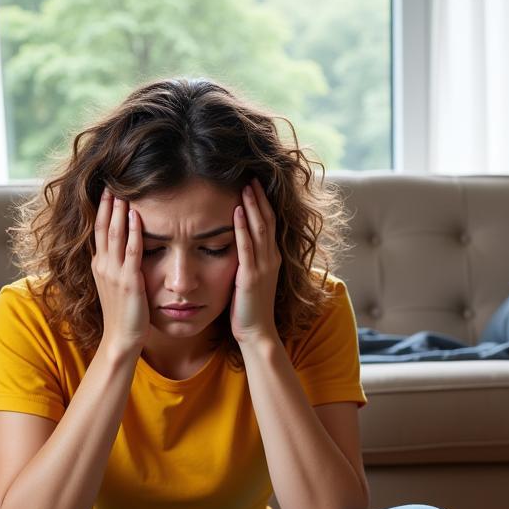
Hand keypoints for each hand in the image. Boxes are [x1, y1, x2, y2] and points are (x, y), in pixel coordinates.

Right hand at [91, 188, 150, 356]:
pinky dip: (134, 231)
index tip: (105, 190)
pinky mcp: (129, 280)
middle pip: (102, 227)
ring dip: (118, 211)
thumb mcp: (115, 285)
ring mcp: (114, 272)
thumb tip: (124, 250)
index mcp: (99, 265)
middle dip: (107, 203)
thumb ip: (117, 266)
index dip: (101, 210)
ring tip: (122, 190)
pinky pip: (132, 250)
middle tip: (111, 181)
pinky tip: (136, 215)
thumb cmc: (122, 314)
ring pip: (114, 234)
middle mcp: (102, 265)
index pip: (97, 231)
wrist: (121, 339)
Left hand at [231, 178, 281, 344]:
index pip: (269, 223)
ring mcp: (263, 267)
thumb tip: (236, 243)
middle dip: (259, 197)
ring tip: (245, 185)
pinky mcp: (250, 276)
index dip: (263, 202)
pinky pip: (247, 247)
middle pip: (267, 220)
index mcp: (272, 258)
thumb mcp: (251, 278)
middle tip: (250, 175)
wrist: (257, 332)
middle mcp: (271, 258)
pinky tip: (237, 212)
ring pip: (260, 229)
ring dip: (252, 206)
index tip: (254, 184)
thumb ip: (247, 260)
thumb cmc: (250, 308)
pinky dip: (242, 228)